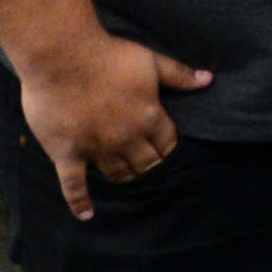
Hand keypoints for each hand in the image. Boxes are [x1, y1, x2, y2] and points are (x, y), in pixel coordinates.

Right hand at [15, 31, 212, 220]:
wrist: (62, 57)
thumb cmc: (108, 55)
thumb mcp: (151, 61)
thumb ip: (180, 75)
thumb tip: (209, 79)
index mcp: (148, 117)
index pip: (167, 144)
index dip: (168, 148)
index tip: (165, 150)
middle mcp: (125, 138)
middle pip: (146, 164)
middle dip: (151, 166)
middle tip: (148, 167)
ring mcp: (96, 149)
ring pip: (117, 174)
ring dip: (125, 178)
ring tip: (128, 179)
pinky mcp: (66, 153)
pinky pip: (73, 185)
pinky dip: (80, 202)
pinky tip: (87, 216)